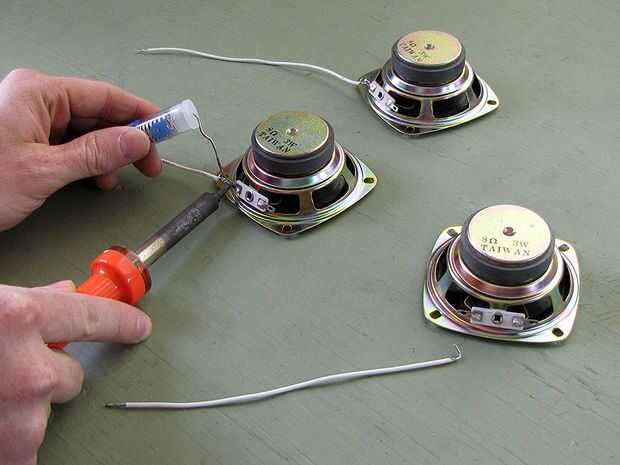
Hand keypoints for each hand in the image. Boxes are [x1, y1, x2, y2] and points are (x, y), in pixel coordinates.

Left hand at [0, 69, 161, 231]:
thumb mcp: (45, 171)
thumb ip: (96, 153)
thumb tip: (138, 140)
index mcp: (38, 92)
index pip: (104, 96)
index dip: (140, 114)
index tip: (168, 132)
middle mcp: (35, 99)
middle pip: (96, 113)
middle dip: (125, 140)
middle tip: (148, 167)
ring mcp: (28, 118)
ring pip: (84, 131)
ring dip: (106, 155)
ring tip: (114, 180)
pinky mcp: (25, 137)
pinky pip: (67, 143)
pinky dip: (86, 162)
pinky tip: (94, 180)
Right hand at [0, 280, 151, 464]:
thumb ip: (29, 301)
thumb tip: (63, 294)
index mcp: (19, 318)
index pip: (93, 316)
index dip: (120, 322)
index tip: (138, 327)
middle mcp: (29, 368)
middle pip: (74, 375)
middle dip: (50, 374)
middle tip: (11, 372)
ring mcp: (21, 415)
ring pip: (50, 409)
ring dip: (27, 406)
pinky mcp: (11, 451)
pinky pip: (29, 446)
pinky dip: (13, 438)